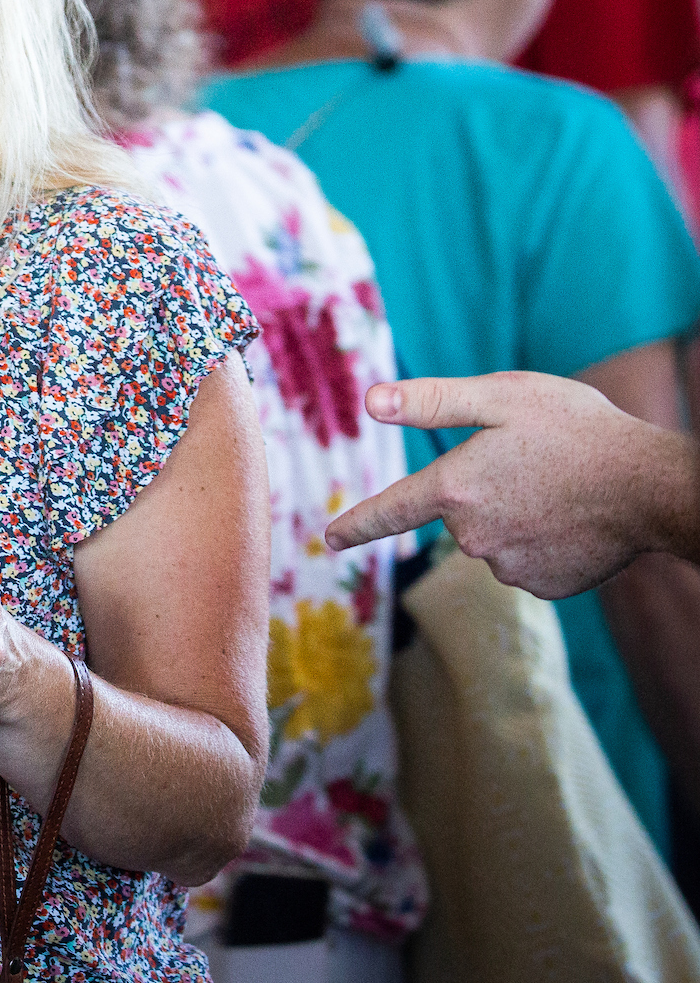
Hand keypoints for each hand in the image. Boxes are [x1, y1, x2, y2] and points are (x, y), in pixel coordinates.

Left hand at [325, 372, 699, 598]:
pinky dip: (544, 541)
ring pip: (495, 538)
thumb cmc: (578, 430)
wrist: (653, 487)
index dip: (357, 523)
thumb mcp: (503, 396)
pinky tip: (574, 520)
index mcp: (454, 488)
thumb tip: (371, 403)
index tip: (329, 538)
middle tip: (535, 464)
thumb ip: (433, 402)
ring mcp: (507, 566)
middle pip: (460, 512)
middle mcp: (472, 536)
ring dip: (518, 515)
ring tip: (561, 490)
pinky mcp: (543, 586)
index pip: (390, 511)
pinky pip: (528, 560)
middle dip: (487, 489)